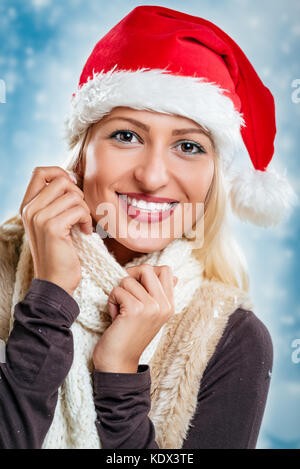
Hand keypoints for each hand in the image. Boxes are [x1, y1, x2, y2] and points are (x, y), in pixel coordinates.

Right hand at [19, 166, 92, 296]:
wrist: (55, 281)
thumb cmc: (59, 252)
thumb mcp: (52, 223)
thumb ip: (55, 201)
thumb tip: (71, 178)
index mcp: (27, 206)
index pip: (40, 172)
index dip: (61, 173)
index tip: (73, 189)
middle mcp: (30, 209)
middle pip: (60, 180)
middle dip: (77, 194)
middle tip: (80, 213)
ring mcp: (38, 217)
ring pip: (73, 195)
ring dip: (84, 210)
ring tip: (82, 225)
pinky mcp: (52, 227)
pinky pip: (79, 210)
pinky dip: (87, 220)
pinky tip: (85, 232)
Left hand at [92, 264, 177, 372]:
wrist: (119, 363)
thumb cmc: (129, 336)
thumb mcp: (151, 314)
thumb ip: (159, 295)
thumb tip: (174, 276)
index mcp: (169, 305)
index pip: (165, 270)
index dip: (145, 272)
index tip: (135, 285)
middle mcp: (164, 305)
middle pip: (147, 269)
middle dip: (130, 277)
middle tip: (124, 293)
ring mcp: (151, 307)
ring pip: (127, 280)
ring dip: (118, 293)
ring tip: (120, 311)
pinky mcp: (135, 310)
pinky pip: (117, 290)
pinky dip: (111, 301)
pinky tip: (115, 317)